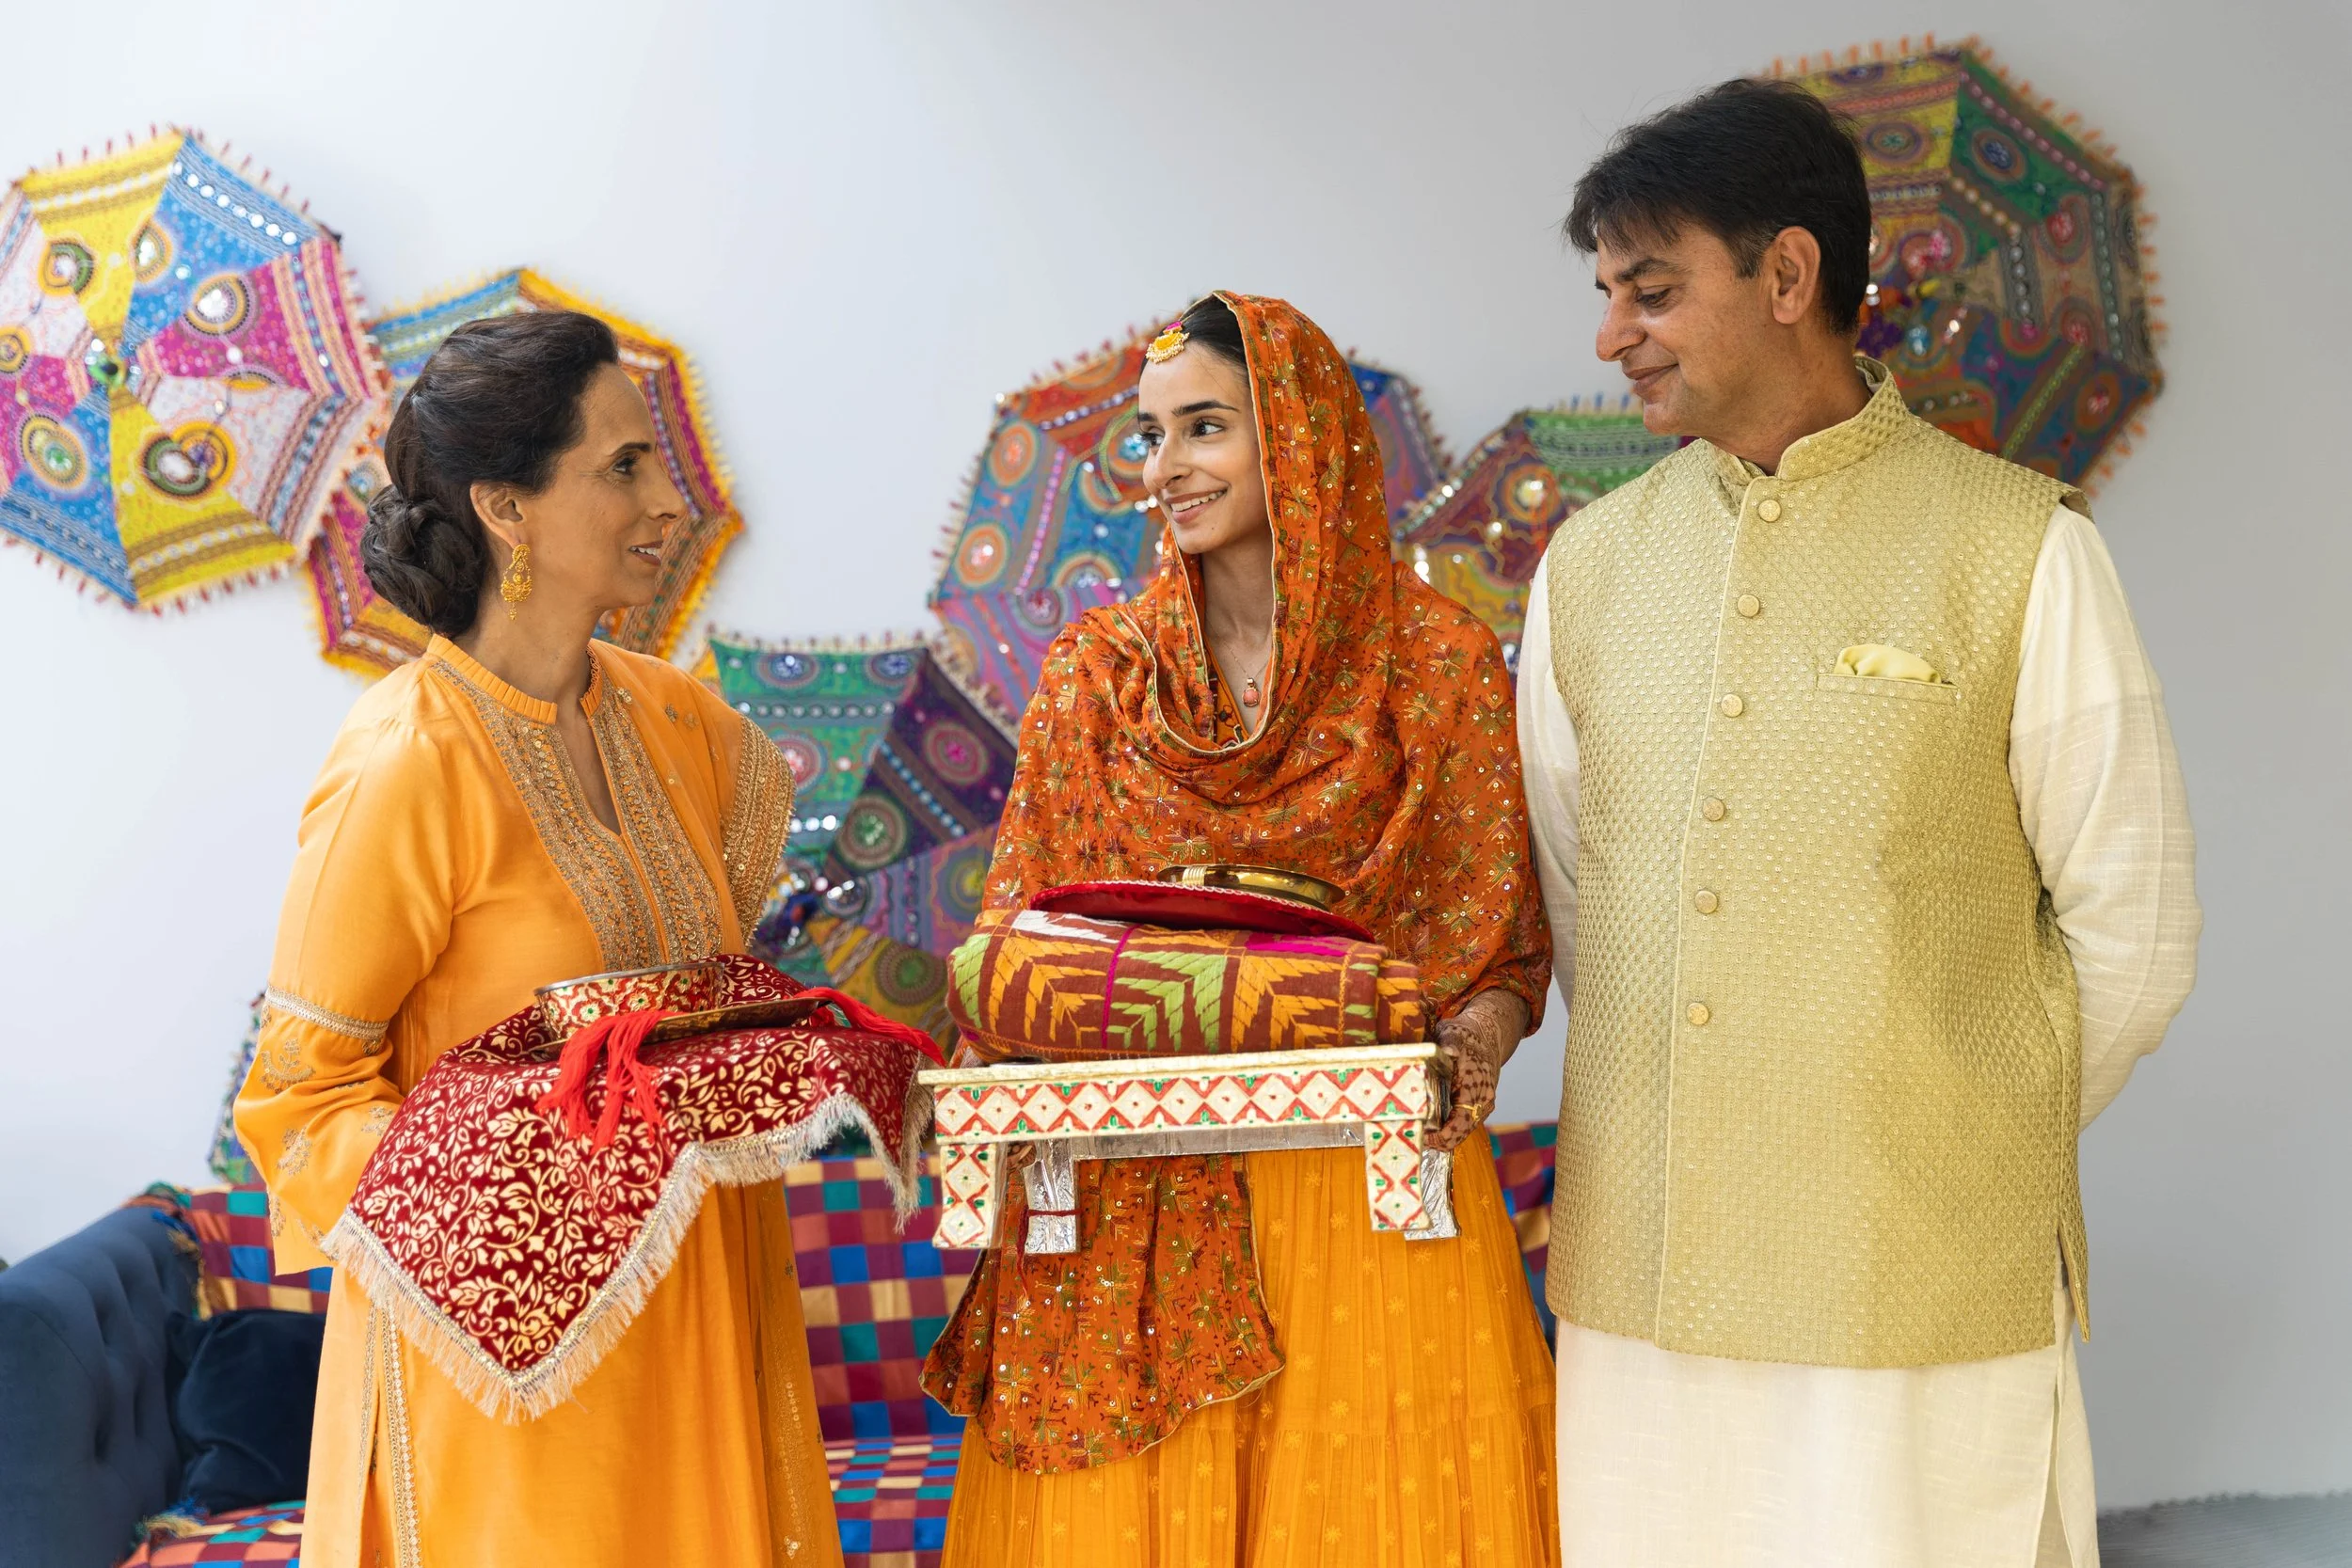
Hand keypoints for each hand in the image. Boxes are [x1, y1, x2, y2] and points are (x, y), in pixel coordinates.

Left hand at [1428, 989, 1526, 1152]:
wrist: (1488, 1035)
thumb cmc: (1468, 1035)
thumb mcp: (1455, 1033)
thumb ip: (1450, 1043)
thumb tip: (1449, 1051)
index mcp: (1477, 1088)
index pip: (1461, 1123)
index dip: (1441, 1136)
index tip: (1422, 1135)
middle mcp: (1483, 1101)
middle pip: (1459, 1133)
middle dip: (1437, 1139)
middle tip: (1415, 1132)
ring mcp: (1482, 1105)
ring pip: (1461, 1131)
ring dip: (1442, 1134)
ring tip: (1420, 1128)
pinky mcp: (1478, 1105)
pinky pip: (1462, 1123)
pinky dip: (1447, 1126)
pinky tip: (1430, 1122)